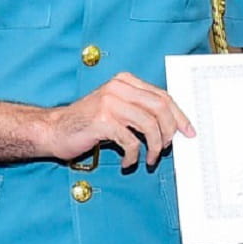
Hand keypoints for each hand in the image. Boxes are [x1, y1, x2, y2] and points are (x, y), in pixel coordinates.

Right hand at [40, 72, 194, 168]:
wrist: (54, 130)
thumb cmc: (87, 123)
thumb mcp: (116, 109)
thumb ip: (139, 110)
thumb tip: (171, 127)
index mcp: (125, 81)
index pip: (162, 96)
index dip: (179, 116)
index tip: (188, 132)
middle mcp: (118, 87)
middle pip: (160, 108)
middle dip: (170, 131)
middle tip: (167, 148)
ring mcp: (110, 102)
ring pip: (149, 125)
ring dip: (154, 147)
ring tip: (149, 159)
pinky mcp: (102, 120)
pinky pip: (131, 141)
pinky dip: (134, 156)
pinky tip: (128, 162)